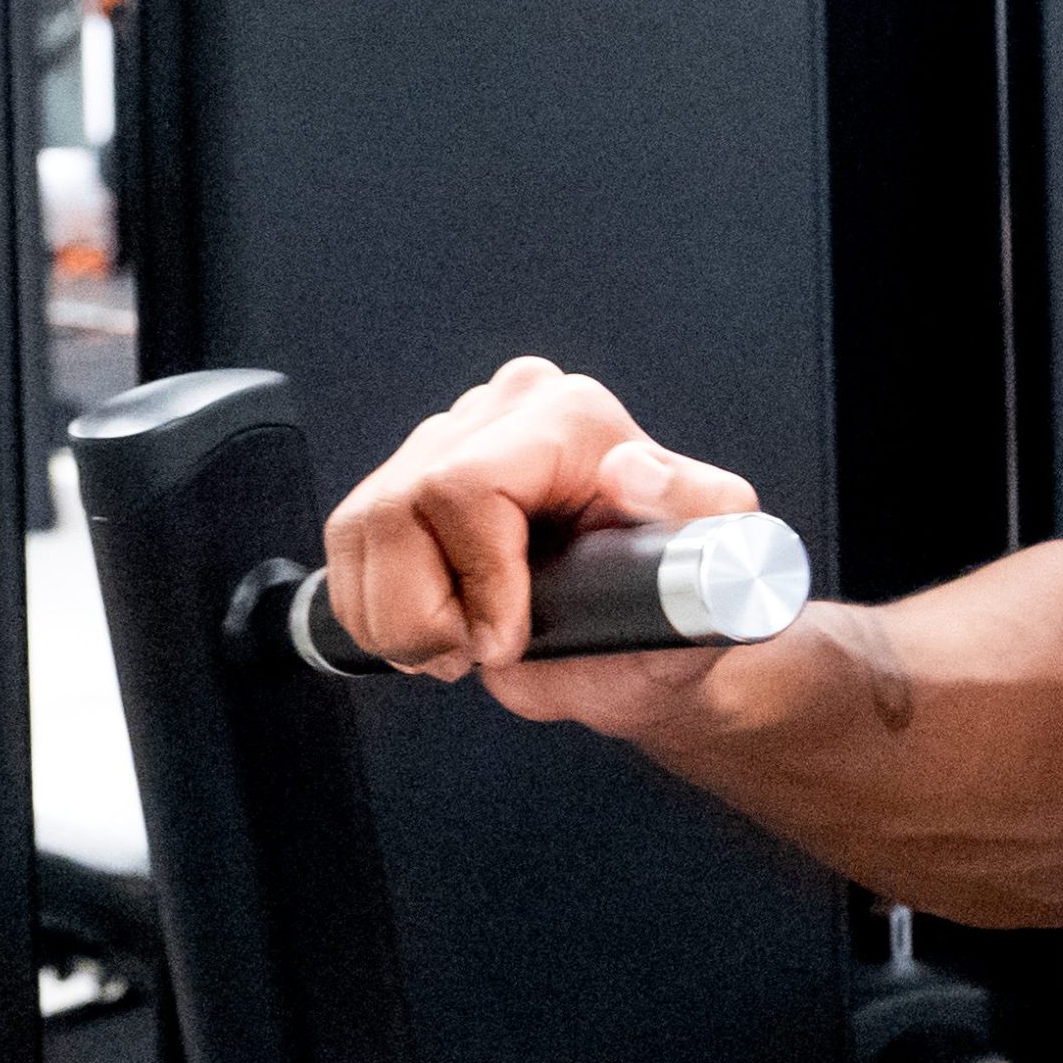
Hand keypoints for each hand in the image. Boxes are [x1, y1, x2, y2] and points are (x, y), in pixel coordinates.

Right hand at [322, 356, 760, 730]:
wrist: (641, 640)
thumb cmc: (677, 605)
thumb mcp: (716, 559)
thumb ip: (690, 507)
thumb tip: (630, 469)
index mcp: (573, 417)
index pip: (467, 485)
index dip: (475, 576)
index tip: (504, 638)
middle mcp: (505, 411)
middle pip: (400, 508)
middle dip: (426, 607)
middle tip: (477, 650)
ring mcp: (447, 440)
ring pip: (363, 528)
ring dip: (396, 615)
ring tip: (456, 646)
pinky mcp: (405, 479)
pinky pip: (346, 542)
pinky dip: (371, 608)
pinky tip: (428, 629)